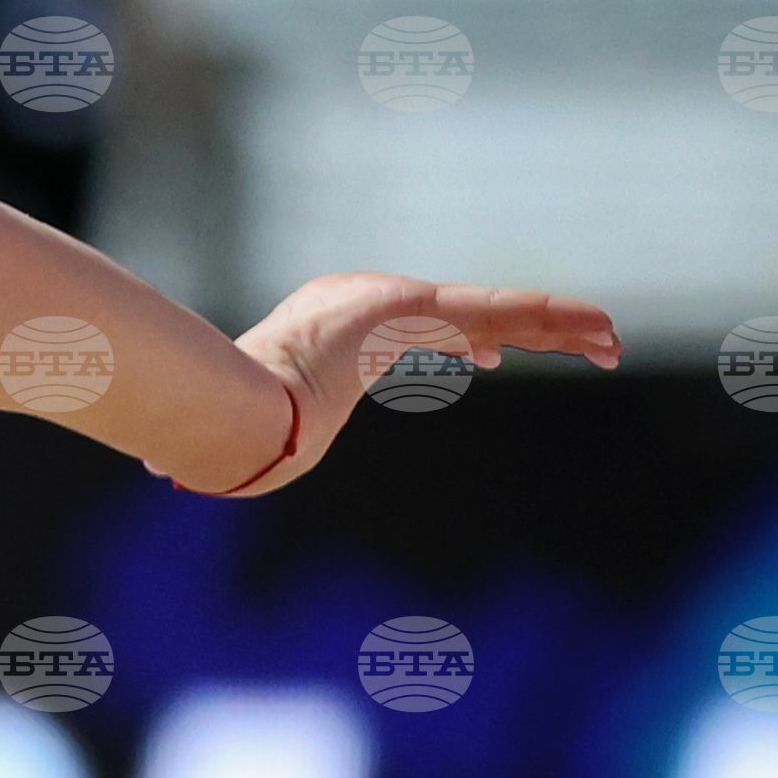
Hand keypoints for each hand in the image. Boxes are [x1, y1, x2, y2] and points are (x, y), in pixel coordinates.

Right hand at [155, 273, 619, 498]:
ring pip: (502, 309)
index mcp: (344, 326)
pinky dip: (557, 322)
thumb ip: (228, 444)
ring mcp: (403, 305)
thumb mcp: (239, 431)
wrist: (235, 402)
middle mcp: (379, 303)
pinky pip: (504, 311)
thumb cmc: (228, 422)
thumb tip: (165, 474)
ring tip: (612, 340)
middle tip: (582, 339)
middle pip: (474, 315)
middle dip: (529, 326)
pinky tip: (601, 335)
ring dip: (562, 326)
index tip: (490, 355)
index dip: (463, 338)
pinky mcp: (423, 313)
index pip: (421, 331)